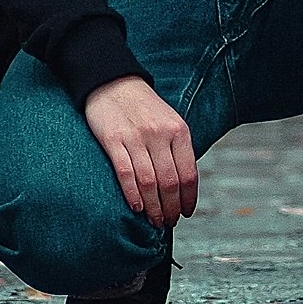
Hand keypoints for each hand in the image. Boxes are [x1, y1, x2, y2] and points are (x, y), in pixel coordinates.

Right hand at [83, 75, 198, 226]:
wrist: (113, 82)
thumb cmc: (143, 106)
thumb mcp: (169, 121)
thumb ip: (177, 149)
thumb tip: (183, 185)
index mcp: (178, 130)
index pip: (189, 173)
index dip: (189, 198)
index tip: (186, 212)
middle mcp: (160, 134)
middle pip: (170, 182)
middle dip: (171, 208)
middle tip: (169, 222)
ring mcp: (136, 138)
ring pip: (149, 183)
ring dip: (153, 208)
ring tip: (155, 220)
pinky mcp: (113, 140)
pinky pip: (126, 174)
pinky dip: (133, 195)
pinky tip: (137, 208)